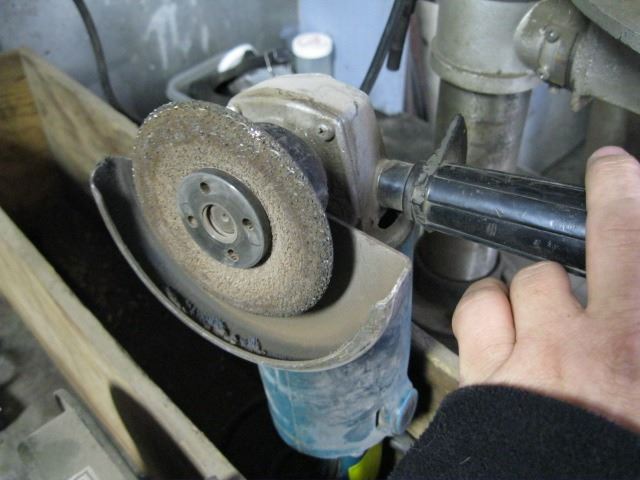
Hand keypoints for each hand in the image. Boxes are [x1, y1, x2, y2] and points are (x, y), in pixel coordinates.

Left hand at [452, 147, 639, 430]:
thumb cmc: (616, 452)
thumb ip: (628, 344)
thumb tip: (622, 324)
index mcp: (634, 343)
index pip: (629, 243)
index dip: (620, 197)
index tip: (613, 171)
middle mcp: (580, 344)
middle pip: (551, 268)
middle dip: (559, 271)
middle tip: (576, 281)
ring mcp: (524, 362)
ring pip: (503, 290)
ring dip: (517, 298)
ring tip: (533, 321)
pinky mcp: (485, 386)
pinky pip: (473, 322)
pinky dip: (487, 321)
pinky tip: (500, 339)